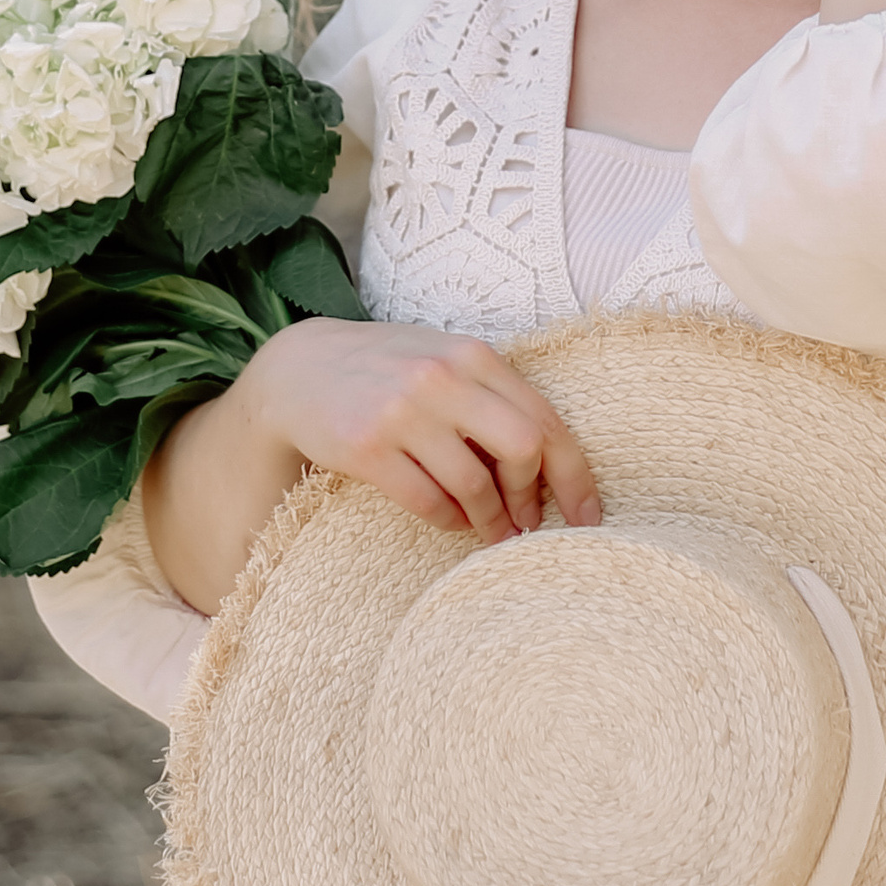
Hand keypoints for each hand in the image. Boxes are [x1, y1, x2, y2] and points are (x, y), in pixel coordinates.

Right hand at [237, 314, 602, 544]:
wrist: (298, 369)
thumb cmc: (386, 370)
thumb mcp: (442, 363)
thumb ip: (491, 398)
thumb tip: (547, 464)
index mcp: (472, 355)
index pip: (544, 419)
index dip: (574, 475)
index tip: (588, 516)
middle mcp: (441, 377)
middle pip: (522, 448)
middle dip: (532, 496)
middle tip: (527, 522)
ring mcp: (401, 411)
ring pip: (474, 483)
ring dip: (490, 519)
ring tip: (491, 531)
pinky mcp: (366, 447)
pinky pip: (426, 501)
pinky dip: (447, 520)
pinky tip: (450, 519)